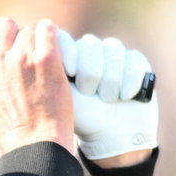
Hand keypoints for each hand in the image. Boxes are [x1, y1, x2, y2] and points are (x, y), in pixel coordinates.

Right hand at [0, 15, 76, 154]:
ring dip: (35, 42)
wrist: (35, 143)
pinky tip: (53, 54)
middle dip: (13, 35)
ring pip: (29, 30)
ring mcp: (21, 57)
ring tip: (40, 65)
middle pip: (3, 25)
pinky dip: (51, 37)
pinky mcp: (46, 58)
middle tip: (22, 55)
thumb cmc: (10, 126)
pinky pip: (48, 29)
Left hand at [59, 32, 157, 164]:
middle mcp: (91, 51)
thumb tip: (40, 49)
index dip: (69, 50)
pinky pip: (134, 60)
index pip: (65, 37)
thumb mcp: (61, 96)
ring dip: (110, 79)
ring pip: (113, 49)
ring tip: (108, 99)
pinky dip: (130, 80)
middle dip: (90, 72)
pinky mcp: (136, 63)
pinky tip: (126, 96)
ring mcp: (114, 55)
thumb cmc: (83, 118)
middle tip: (89, 93)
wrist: (112, 137)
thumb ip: (50, 72)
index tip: (69, 71)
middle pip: (90, 43)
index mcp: (68, 56)